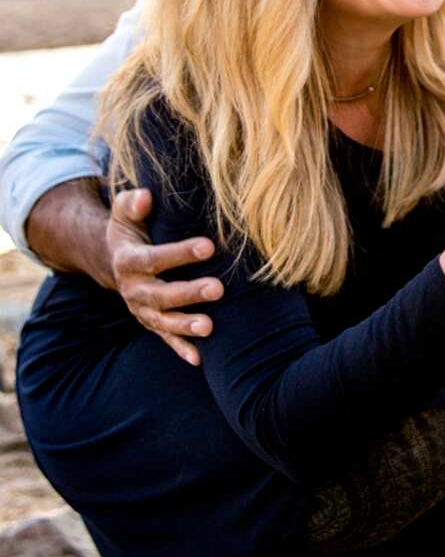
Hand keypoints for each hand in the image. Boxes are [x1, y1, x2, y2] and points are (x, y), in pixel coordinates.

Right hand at [106, 188, 222, 367]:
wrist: (115, 260)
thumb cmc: (131, 230)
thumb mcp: (124, 212)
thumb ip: (132, 203)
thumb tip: (146, 197)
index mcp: (128, 261)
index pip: (154, 258)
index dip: (180, 253)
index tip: (209, 246)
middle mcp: (134, 289)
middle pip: (161, 294)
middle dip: (189, 292)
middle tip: (218, 288)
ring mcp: (143, 310)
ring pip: (164, 321)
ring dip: (186, 326)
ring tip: (210, 327)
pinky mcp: (152, 323)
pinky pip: (166, 339)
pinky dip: (181, 349)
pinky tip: (199, 359)